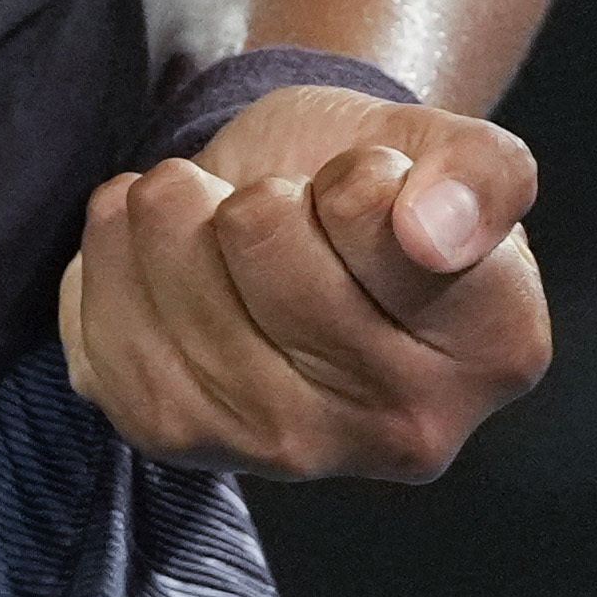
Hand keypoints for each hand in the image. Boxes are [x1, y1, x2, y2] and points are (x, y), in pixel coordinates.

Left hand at [54, 85, 548, 481]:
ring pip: (172, 258)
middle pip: (261, 233)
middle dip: (260, 188)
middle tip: (283, 211)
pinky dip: (115, 243)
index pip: (374, 214)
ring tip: (218, 226)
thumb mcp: (448, 147)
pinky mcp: (170, 433)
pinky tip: (160, 256)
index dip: (354, 170)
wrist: (287, 227)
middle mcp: (401, 431)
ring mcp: (280, 450)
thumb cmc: (376, 189)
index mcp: (495, 350)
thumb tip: (432, 228)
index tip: (366, 193)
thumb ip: (478, 172)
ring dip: (179, 205)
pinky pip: (101, 299)